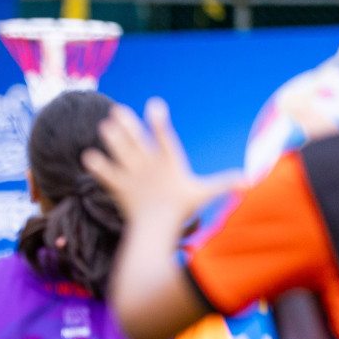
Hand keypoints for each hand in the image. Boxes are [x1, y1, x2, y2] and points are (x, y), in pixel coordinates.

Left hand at [81, 99, 240, 224]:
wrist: (157, 232)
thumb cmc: (181, 212)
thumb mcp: (204, 194)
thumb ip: (223, 184)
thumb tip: (250, 182)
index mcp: (169, 164)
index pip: (164, 138)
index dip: (159, 122)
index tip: (154, 105)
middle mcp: (148, 167)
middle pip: (137, 142)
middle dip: (128, 127)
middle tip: (118, 112)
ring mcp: (132, 177)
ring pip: (120, 153)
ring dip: (112, 139)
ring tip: (104, 126)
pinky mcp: (119, 189)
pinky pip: (106, 175)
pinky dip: (98, 166)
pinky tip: (87, 156)